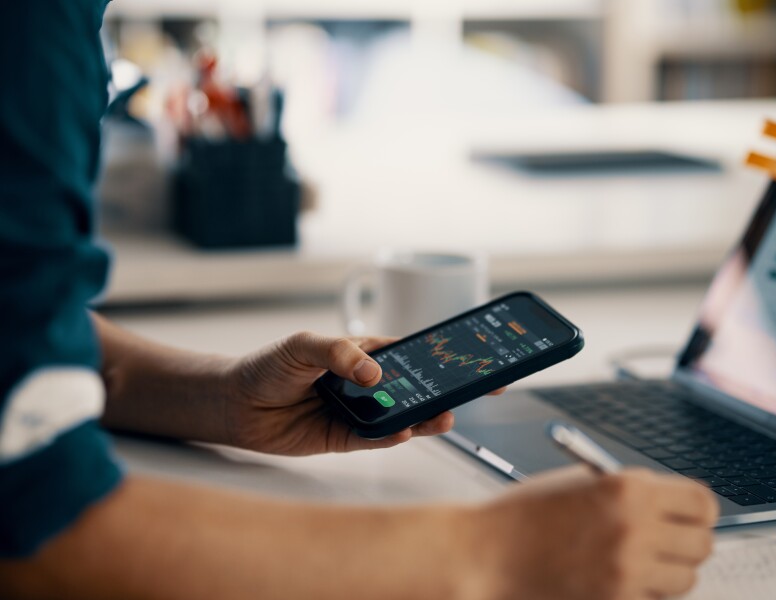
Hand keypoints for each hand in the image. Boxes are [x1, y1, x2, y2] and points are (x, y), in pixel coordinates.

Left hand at [225, 331, 504, 455]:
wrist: (237, 404)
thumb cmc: (270, 365)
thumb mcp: (305, 345)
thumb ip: (340, 354)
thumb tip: (375, 374)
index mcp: (365, 354)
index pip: (412, 354)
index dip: (442, 356)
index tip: (472, 358)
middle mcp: (367, 384)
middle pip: (415, 387)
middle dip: (446, 389)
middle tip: (476, 390)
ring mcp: (359, 412)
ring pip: (402, 416)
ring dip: (425, 417)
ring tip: (444, 416)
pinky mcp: (346, 438)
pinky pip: (376, 438)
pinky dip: (392, 436)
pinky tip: (406, 431)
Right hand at [465, 466, 717, 599]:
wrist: (487, 553)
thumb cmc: (524, 514)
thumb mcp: (579, 484)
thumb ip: (629, 492)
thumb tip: (670, 506)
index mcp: (628, 489)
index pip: (702, 503)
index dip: (696, 510)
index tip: (687, 515)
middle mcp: (635, 528)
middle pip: (702, 544)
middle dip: (686, 541)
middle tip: (665, 539)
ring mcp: (627, 571)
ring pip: (685, 579)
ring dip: (667, 571)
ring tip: (635, 560)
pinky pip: (655, 599)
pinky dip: (644, 591)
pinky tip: (615, 577)